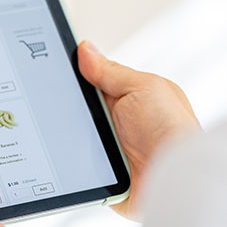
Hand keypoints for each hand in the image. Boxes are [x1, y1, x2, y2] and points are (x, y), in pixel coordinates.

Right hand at [78, 40, 199, 220]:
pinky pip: (77, 163)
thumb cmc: (171, 130)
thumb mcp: (141, 87)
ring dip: (70, 134)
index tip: (52, 69)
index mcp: (131, 98)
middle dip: (69, 107)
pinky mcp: (104, 175)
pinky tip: (71, 154)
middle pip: (80, 110)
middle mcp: (120, 123)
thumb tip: (85, 49)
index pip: (94, 82)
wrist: (175, 177)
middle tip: (62, 104)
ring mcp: (111, 149)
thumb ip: (110, 71)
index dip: (74, 77)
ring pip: (74, 136)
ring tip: (72, 131)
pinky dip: (71, 159)